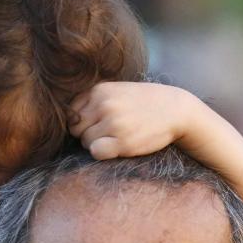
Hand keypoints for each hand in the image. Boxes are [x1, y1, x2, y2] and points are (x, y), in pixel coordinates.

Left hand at [69, 82, 194, 159]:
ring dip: (97, 143)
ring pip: (85, 141)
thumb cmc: (143, 102)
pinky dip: (103, 153)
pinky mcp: (122, 141)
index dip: (82, 121)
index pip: (71, 112)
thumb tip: (66, 118)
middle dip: (87, 133)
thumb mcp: (116, 90)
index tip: (98, 122)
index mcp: (99, 90)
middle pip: (75, 129)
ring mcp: (113, 123)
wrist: (176, 109)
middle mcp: (104, 104)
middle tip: (108, 132)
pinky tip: (118, 147)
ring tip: (118, 137)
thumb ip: (92, 100)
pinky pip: (96, 152)